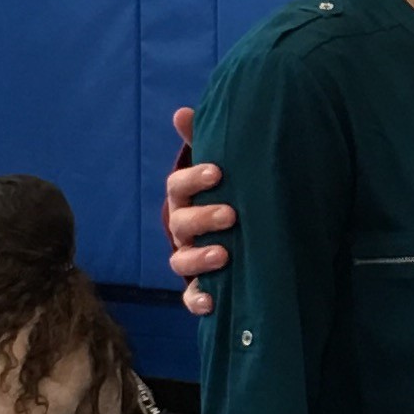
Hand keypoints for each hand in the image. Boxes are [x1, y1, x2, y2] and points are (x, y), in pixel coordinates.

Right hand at [166, 106, 237, 317]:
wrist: (235, 237)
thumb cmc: (224, 197)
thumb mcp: (219, 172)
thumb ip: (202, 142)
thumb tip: (182, 112)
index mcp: (185, 200)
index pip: (177, 186)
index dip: (193, 179)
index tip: (218, 172)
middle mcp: (182, 230)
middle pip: (181, 223)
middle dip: (204, 218)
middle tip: (231, 214)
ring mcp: (188, 259)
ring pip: (181, 261)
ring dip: (200, 258)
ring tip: (225, 254)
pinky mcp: (199, 288)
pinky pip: (191, 298)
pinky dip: (198, 300)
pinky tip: (213, 302)